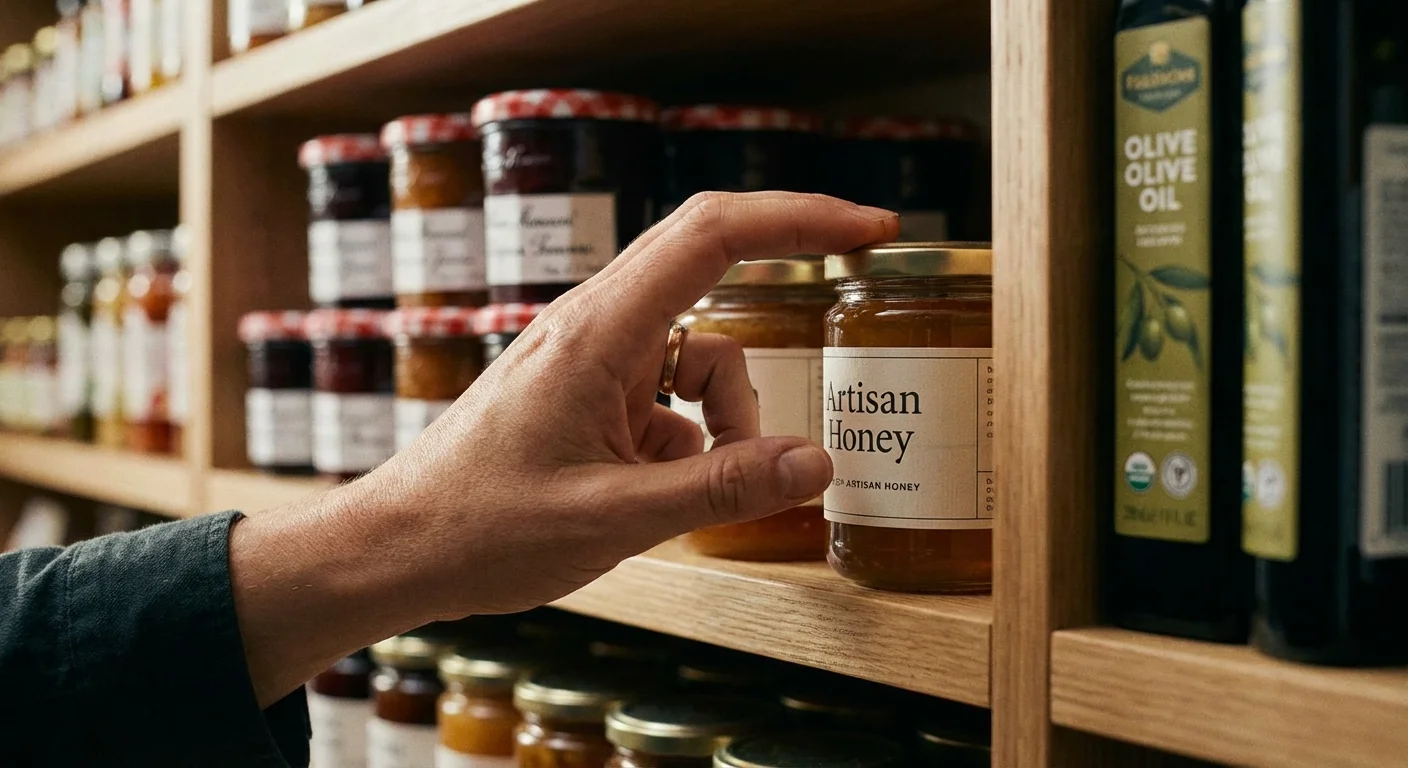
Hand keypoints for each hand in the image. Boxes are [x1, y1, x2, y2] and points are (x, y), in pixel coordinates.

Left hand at [229, 192, 898, 703]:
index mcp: (598, 332)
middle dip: (783, 275)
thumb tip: (819, 462)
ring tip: (708, 491)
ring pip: (702, 357)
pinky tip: (661, 497)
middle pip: (712, 271)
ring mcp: (592, 362)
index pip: (710, 235)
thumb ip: (720, 489)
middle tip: (859, 265)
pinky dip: (693, 444)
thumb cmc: (481, 530)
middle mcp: (597, 329)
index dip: (797, 217)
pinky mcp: (590, 397)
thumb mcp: (613, 518)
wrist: (397, 551)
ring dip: (730, 418)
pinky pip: (671, 401)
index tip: (867, 227)